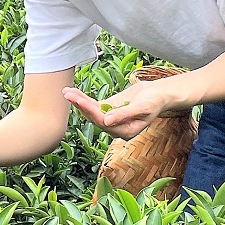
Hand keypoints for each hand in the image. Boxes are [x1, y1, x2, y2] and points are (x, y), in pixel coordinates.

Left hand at [63, 76, 181, 140]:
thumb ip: (124, 115)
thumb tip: (107, 122)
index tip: (81, 101)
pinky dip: (83, 99)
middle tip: (69, 95)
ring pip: (91, 111)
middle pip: (94, 118)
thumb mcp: (141, 108)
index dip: (91, 111)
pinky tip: (73, 92)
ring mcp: (111, 119)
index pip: (104, 122)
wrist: (158, 94)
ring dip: (79, 102)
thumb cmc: (154, 102)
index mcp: (124, 132)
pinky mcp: (108, 110)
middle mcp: (115, 128)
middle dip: (81, 106)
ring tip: (66, 92)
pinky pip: (94, 105)